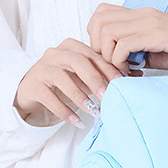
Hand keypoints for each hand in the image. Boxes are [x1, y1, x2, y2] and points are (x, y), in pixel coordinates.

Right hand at [14, 38, 132, 126]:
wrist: (31, 89)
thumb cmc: (63, 81)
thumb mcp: (83, 76)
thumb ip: (104, 74)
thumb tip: (137, 75)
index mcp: (71, 46)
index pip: (93, 55)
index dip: (108, 69)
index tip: (122, 83)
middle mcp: (55, 53)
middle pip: (78, 62)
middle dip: (96, 79)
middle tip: (108, 96)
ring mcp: (42, 68)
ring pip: (62, 79)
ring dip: (80, 97)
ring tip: (93, 111)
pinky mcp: (33, 85)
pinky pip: (49, 98)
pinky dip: (64, 110)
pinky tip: (77, 121)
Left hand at [86, 5, 167, 71]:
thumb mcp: (152, 49)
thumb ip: (133, 51)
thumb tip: (115, 63)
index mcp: (139, 15)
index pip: (101, 13)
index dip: (96, 35)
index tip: (107, 54)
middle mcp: (140, 14)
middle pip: (98, 20)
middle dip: (97, 45)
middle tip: (110, 61)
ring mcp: (147, 22)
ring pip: (107, 32)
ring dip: (108, 54)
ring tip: (122, 67)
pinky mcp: (155, 34)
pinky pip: (124, 44)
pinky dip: (121, 60)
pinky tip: (132, 69)